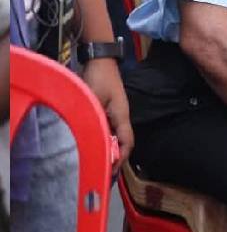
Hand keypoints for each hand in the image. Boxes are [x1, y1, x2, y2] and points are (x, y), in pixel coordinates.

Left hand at [82, 58, 133, 173]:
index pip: (127, 142)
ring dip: (109, 149)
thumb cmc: (99, 77)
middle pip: (123, 142)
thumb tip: (93, 137)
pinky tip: (94, 144)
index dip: (121, 158)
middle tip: (102, 172)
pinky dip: (104, 140)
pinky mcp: (109, 109)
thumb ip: (94, 117)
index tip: (110, 171)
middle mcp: (121, 116)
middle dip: (115, 158)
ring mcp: (116, 112)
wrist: (101, 60)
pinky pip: (109, 129)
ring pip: (115, 136)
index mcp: (122, 115)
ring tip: (98, 162)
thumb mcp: (94, 98)